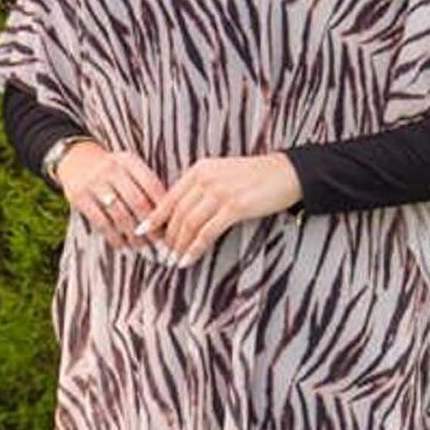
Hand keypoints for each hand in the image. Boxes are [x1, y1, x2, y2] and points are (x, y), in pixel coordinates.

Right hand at [55, 140, 167, 250]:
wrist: (75, 160)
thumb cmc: (112, 171)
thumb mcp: (129, 168)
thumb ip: (147, 186)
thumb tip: (169, 218)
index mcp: (129, 161)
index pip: (152, 185)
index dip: (163, 208)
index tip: (170, 224)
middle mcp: (112, 169)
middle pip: (137, 202)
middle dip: (150, 225)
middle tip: (158, 241)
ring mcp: (94, 183)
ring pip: (120, 215)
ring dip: (134, 235)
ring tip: (142, 246)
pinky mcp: (79, 197)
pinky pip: (102, 223)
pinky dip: (115, 237)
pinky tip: (123, 245)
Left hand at [138, 153, 302, 266]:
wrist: (285, 173)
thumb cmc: (255, 178)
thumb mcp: (222, 175)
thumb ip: (201, 189)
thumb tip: (182, 213)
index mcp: (199, 169)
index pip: (169, 197)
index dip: (154, 217)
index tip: (143, 233)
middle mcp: (206, 178)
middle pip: (177, 213)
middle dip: (167, 236)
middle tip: (162, 253)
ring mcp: (220, 192)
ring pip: (189, 224)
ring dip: (179, 245)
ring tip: (174, 259)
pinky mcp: (234, 207)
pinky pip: (207, 232)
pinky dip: (195, 248)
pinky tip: (189, 259)